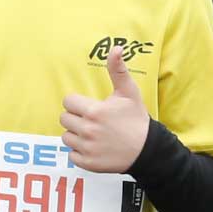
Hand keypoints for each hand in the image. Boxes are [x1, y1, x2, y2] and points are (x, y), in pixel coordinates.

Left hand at [59, 46, 149, 173]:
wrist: (148, 151)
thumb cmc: (137, 120)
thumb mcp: (129, 93)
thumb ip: (118, 71)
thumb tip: (116, 48)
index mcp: (94, 111)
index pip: (67, 102)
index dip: (77, 103)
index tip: (90, 107)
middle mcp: (87, 130)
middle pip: (64, 119)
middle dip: (75, 118)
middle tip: (92, 121)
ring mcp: (87, 148)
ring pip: (66, 137)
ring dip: (76, 135)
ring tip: (94, 134)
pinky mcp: (87, 163)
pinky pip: (72, 155)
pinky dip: (80, 152)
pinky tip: (95, 148)